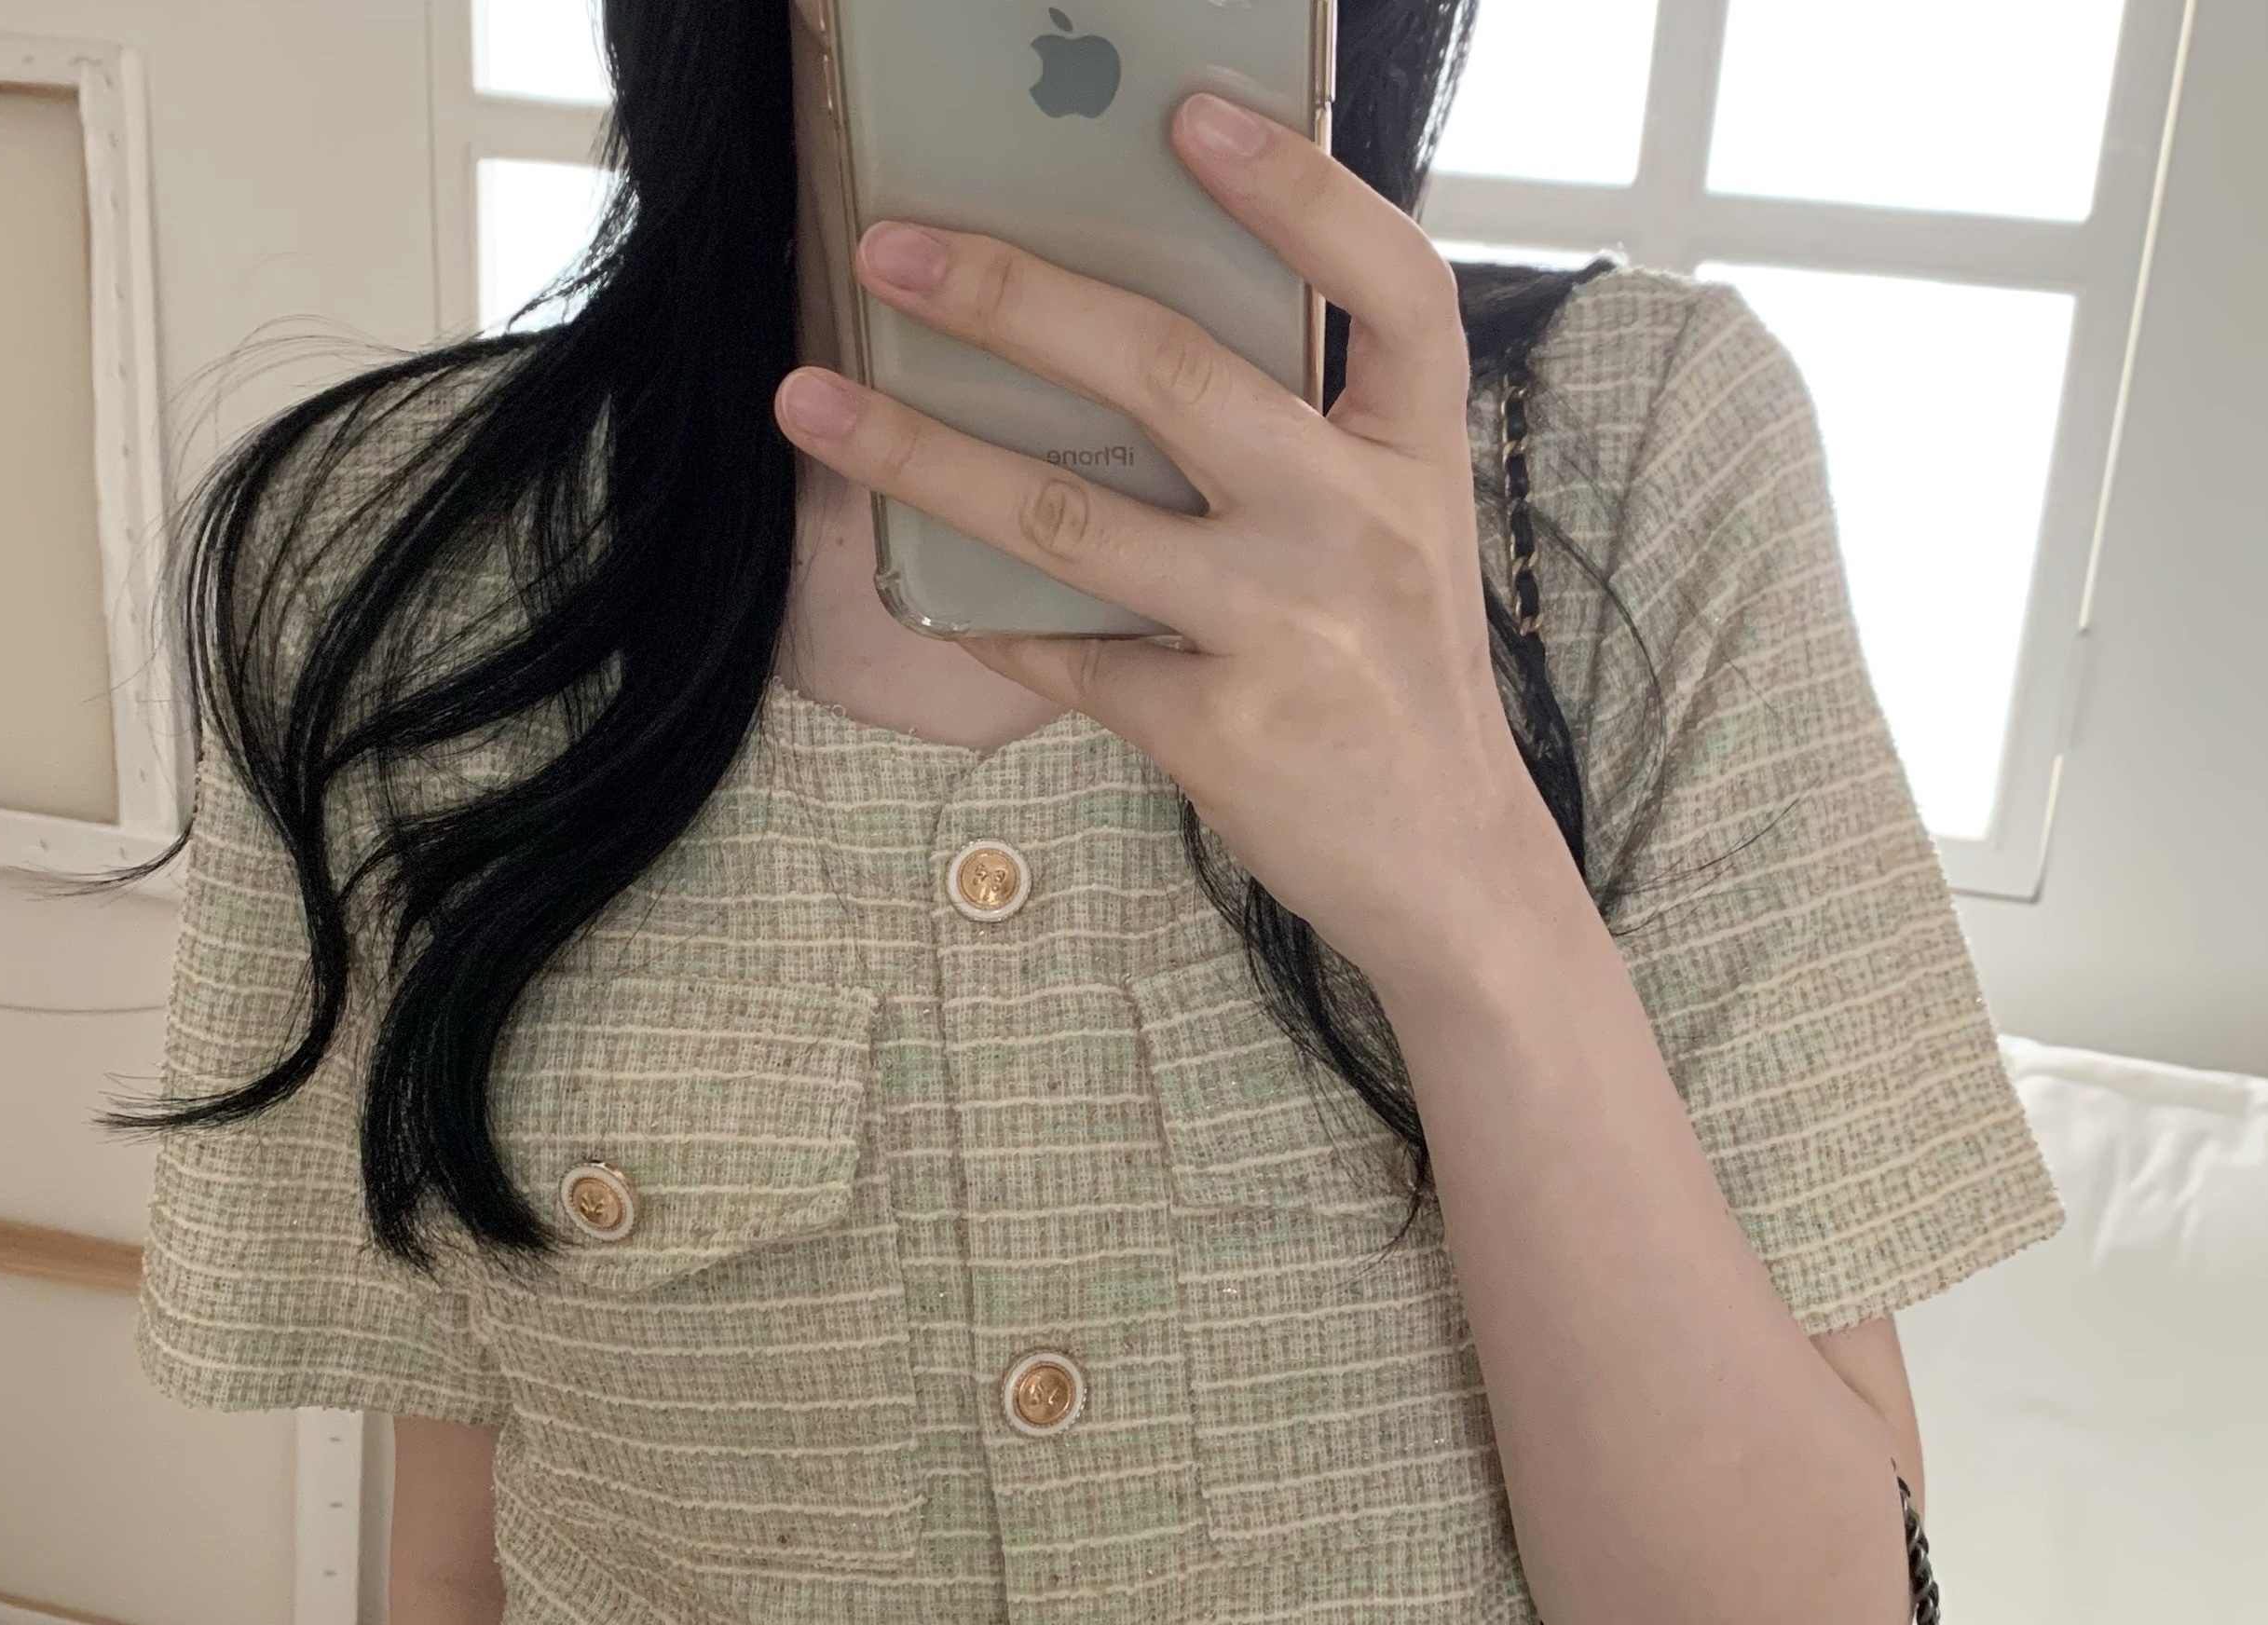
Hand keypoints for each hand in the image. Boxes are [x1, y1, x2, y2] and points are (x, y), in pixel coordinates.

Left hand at [770, 93, 1577, 1009]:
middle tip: (887, 252)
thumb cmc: (1399, 676)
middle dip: (1011, 299)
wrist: (1451, 865)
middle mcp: (1357, 526)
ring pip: (1073, 519)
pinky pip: (1065, 654)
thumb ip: (1312, 437)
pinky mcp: (1218, 732)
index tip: (1189, 115)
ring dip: (925, 456)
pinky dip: (982, 616)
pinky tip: (910, 581)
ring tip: (816, 405)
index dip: (1298, 187)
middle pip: (1174, 374)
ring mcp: (1285, 631)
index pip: (1390, 284)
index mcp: (1414, 456)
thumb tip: (1121, 345)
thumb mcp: (1399, 534)